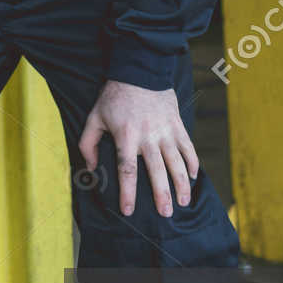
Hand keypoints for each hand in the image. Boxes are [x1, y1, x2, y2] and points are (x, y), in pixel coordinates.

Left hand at [79, 80, 198, 216]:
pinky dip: (193, 162)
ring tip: (183, 202)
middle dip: (162, 195)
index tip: (129, 211)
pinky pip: (188, 146)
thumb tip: (91, 169)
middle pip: (157, 170)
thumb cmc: (114, 96)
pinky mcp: (177, 123)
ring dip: (181, 184)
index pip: (127, 170)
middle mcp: (148, 135)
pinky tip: (194, 177)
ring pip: (177, 161)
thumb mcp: (94, 116)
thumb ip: (88, 144)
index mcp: (126, 135)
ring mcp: (165, 129)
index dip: (127, 192)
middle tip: (165, 214)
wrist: (139, 69)